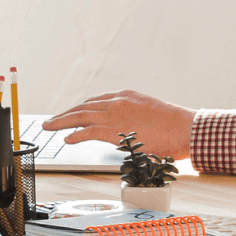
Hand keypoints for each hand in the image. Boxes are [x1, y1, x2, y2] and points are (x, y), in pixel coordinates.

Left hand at [42, 90, 195, 159]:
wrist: (185, 128)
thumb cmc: (174, 124)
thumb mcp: (150, 112)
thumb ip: (135, 117)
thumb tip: (128, 129)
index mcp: (126, 96)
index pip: (96, 101)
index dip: (80, 109)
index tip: (71, 114)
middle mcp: (117, 102)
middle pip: (83, 107)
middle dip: (65, 114)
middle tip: (52, 120)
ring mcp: (115, 115)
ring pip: (80, 116)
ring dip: (62, 121)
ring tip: (49, 126)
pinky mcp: (116, 130)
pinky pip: (88, 132)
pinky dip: (75, 135)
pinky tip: (67, 139)